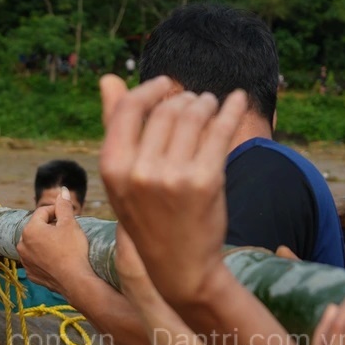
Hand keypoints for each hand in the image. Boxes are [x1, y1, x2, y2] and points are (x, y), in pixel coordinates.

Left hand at [17, 188, 91, 294]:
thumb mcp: (70, 224)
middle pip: (37, 228)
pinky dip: (45, 257)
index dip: (57, 210)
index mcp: (30, 230)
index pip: (42, 212)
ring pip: (36, 245)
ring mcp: (26, 262)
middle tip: (67, 230)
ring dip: (46, 242)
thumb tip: (62, 190)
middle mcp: (22, 245)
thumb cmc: (73, 250)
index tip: (68, 215)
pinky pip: (37, 260)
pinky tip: (58, 259)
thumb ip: (64, 205)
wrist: (76, 281)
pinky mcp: (32, 274)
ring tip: (63, 245)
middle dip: (50, 226)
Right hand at [98, 74, 250, 306]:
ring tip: (211, 105)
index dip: (150, 89)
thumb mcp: (123, 178)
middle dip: (185, 99)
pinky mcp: (206, 180)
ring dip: (207, 103)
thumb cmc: (150, 217)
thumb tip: (108, 79)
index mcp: (113, 168)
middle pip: (166, 110)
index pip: (129, 108)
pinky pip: (220, 130)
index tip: (167, 84)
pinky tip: (236, 99)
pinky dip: (231, 109)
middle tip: (197, 102)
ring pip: (194, 116)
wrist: (180, 265)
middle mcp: (140, 171)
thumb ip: (115, 129)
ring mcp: (173, 176)